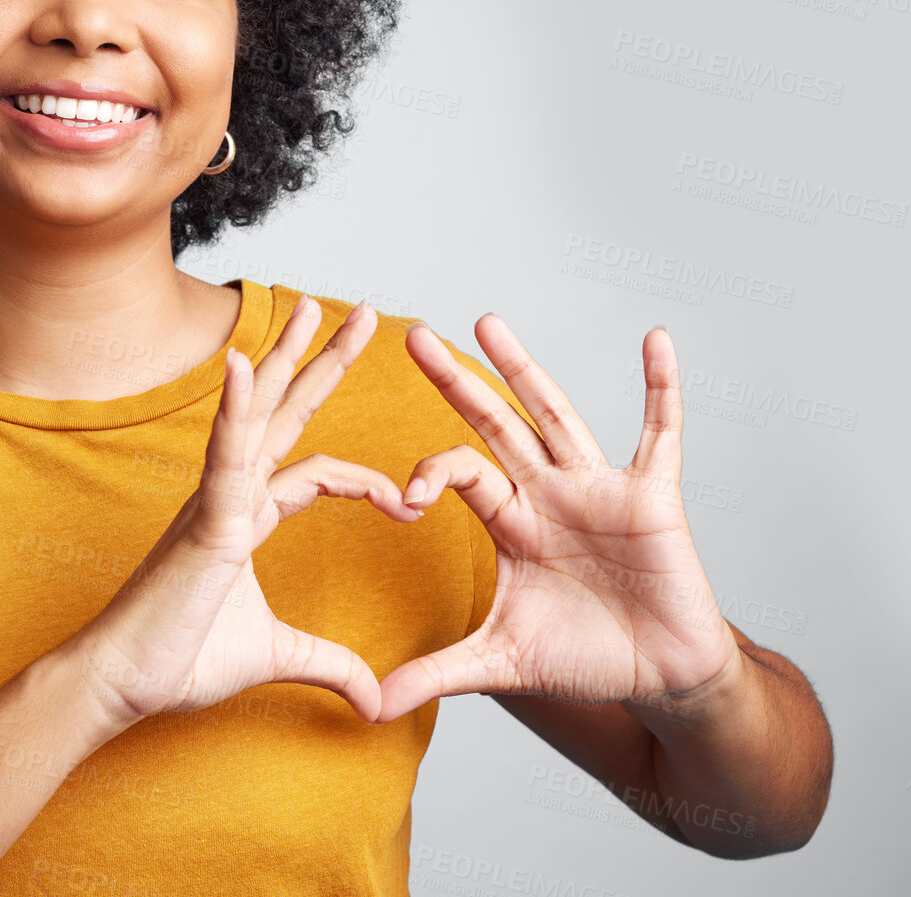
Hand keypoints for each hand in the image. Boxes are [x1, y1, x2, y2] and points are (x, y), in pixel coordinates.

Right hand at [69, 297, 422, 728]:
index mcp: (245, 516)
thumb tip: (377, 699)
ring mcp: (215, 500)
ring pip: (258, 413)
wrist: (121, 682)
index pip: (312, 469)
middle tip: (361, 314)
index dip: (364, 478)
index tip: (409, 502)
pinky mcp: (205, 520)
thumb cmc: (179, 658)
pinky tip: (244, 363)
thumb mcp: (277, 657)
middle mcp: (231, 494)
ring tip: (313, 307)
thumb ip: (329, 665)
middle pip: (286, 413)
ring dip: (286, 357)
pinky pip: (225, 454)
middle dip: (323, 362)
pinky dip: (235, 407)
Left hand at [377, 315, 742, 723]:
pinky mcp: (652, 496)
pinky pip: (660, 433)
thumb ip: (435, 672)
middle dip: (455, 382)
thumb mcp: (500, 661)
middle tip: (412, 336)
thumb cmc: (583, 657)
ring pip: (555, 414)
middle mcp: (546, 491)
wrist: (659, 679)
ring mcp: (598, 487)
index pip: (459, 472)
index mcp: (509, 519)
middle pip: (493, 423)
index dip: (429, 474)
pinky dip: (661, 388)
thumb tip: (367, 705)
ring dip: (524, 368)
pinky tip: (655, 340)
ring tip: (487, 322)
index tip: (405, 501)